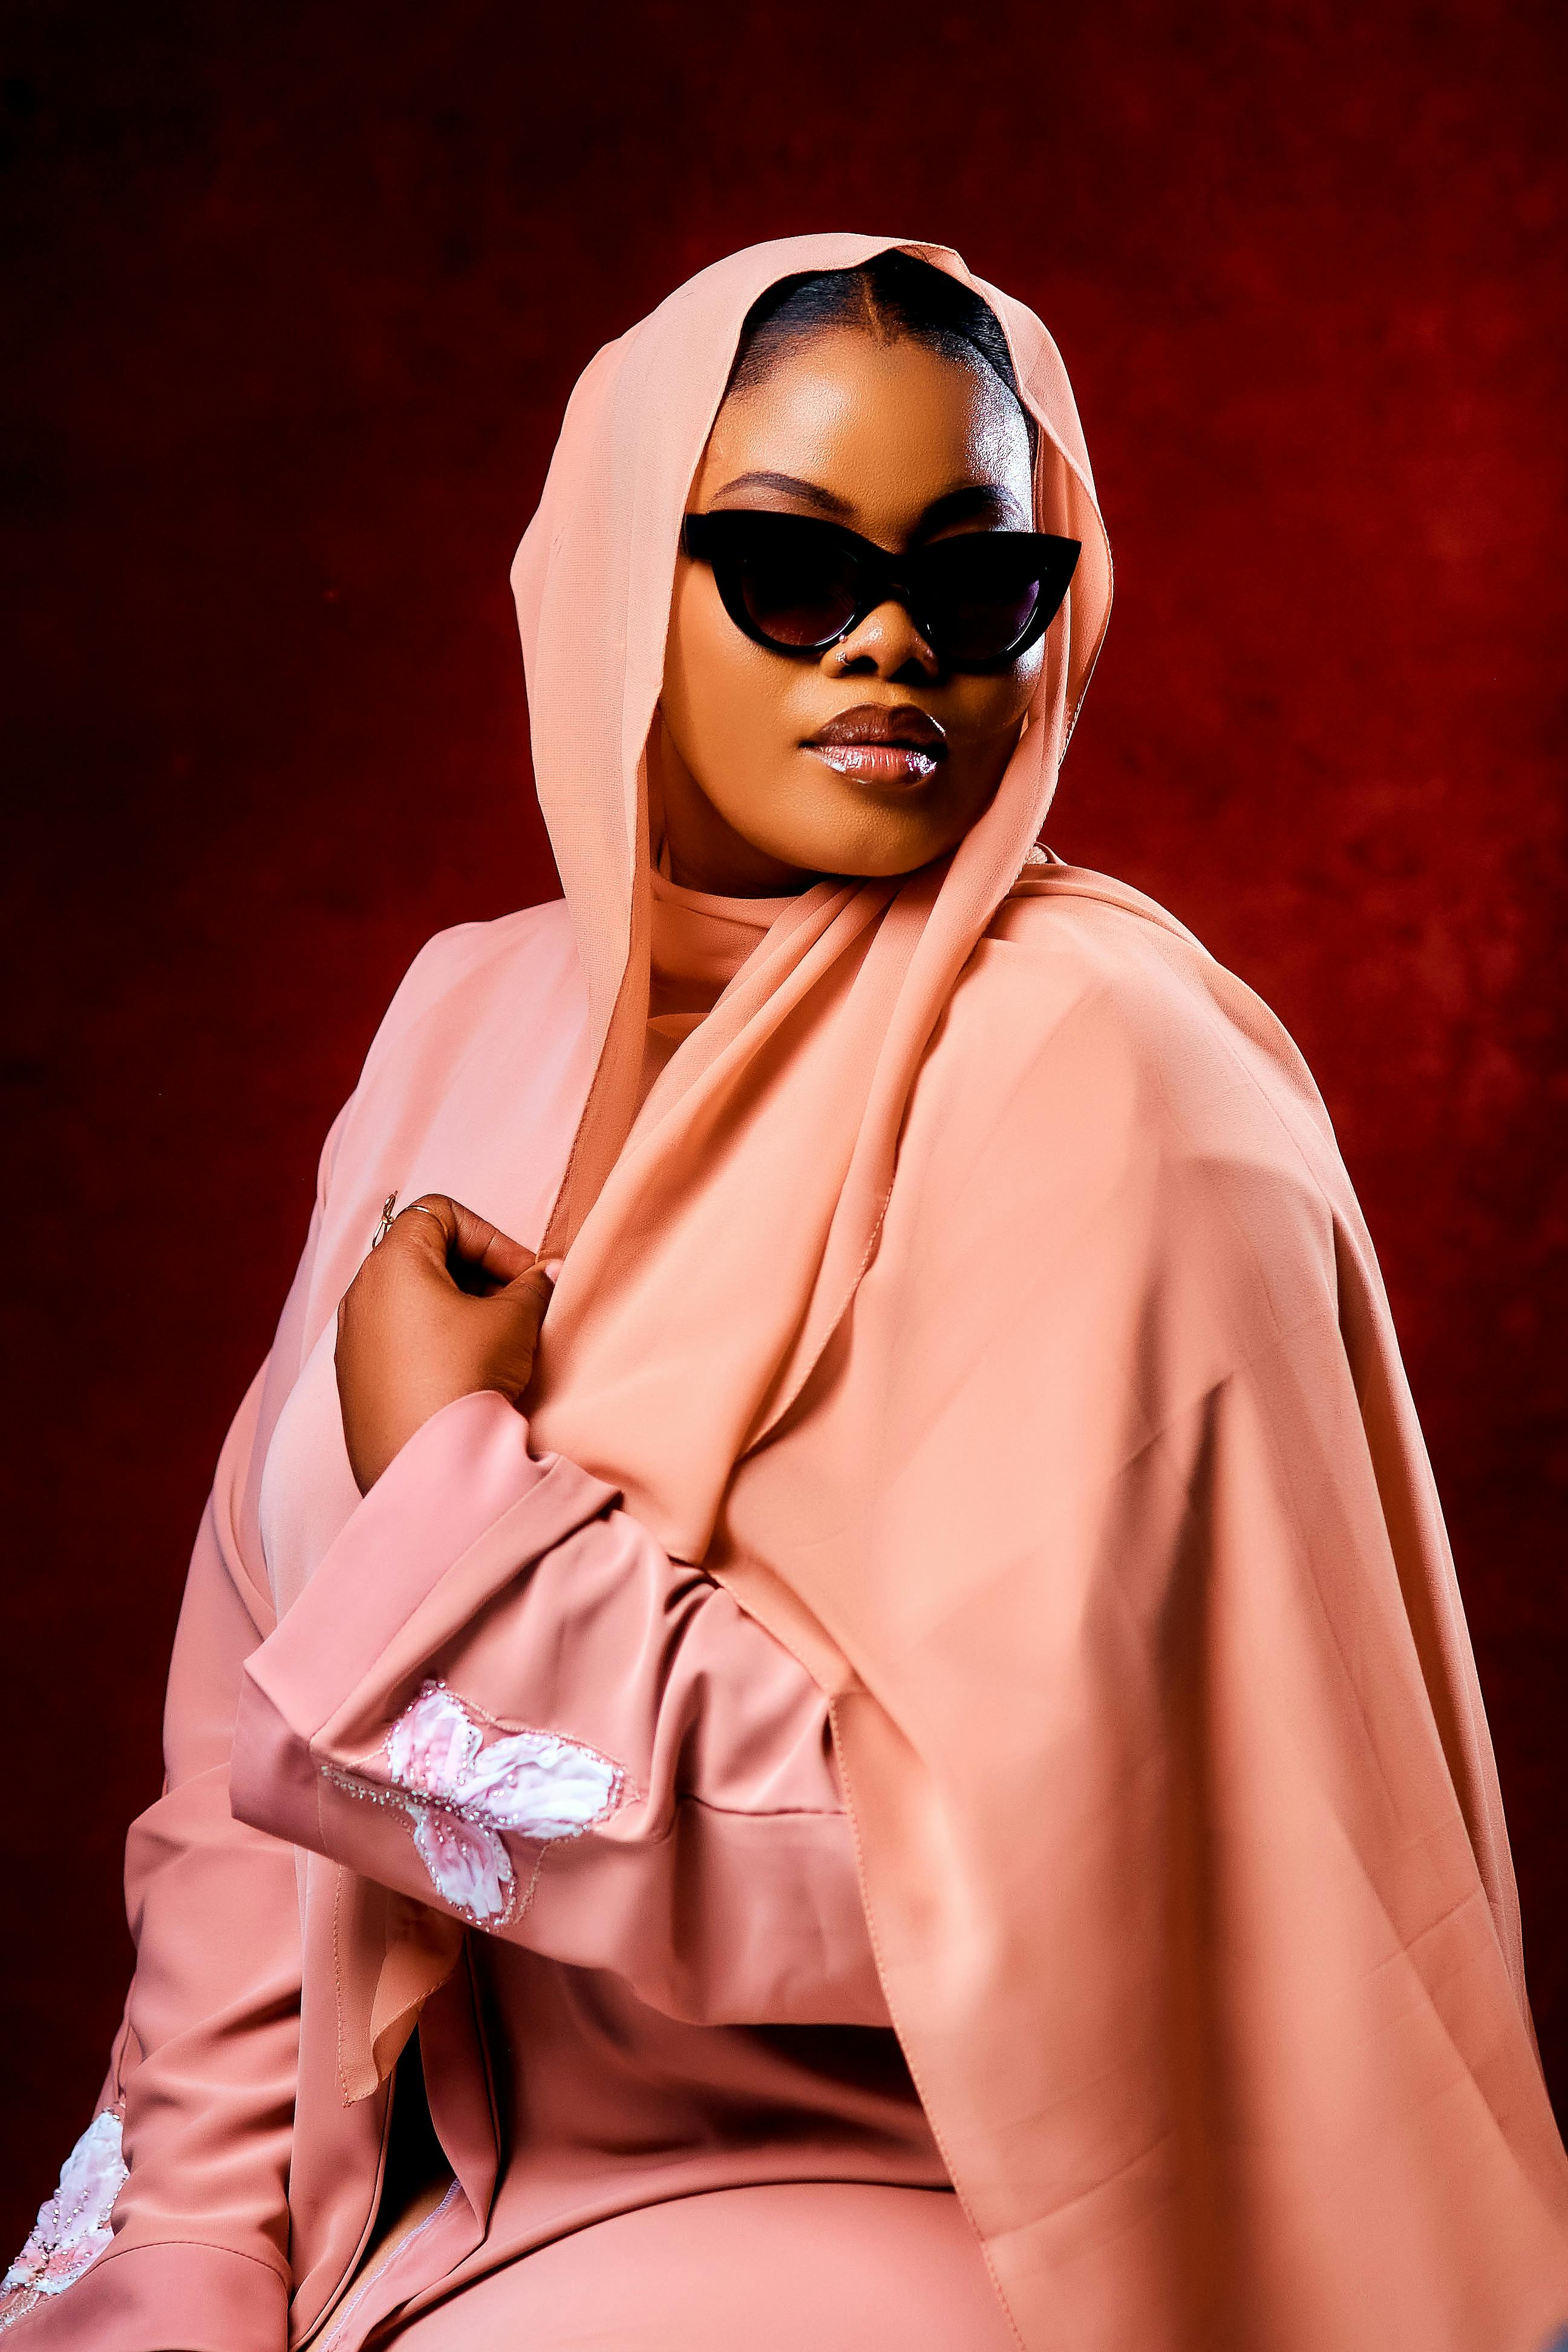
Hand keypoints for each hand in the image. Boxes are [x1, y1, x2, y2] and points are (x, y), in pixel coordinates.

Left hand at [335, 1195, 552, 1493]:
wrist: (423, 1465)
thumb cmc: (463, 1377)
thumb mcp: (513, 1321)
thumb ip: (534, 1286)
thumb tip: (548, 1274)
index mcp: (390, 1262)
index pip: (442, 1212)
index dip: (492, 1236)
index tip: (523, 1276)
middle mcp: (361, 1292)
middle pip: (424, 1252)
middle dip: (479, 1271)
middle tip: (518, 1305)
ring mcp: (354, 1337)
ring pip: (412, 1297)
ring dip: (460, 1306)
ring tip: (498, 1340)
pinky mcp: (356, 1378)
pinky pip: (398, 1336)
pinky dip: (435, 1337)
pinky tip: (467, 1369)